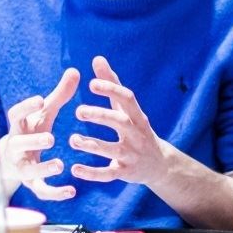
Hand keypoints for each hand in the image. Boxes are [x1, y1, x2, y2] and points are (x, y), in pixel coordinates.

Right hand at [0, 67, 78, 200]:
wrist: (12, 161)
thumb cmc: (32, 131)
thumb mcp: (44, 113)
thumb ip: (59, 95)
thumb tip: (75, 70)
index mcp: (19, 126)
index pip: (16, 115)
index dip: (26, 107)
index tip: (40, 99)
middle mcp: (16, 147)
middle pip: (18, 144)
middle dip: (32, 141)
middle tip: (50, 137)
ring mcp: (22, 166)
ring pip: (28, 170)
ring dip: (42, 168)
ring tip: (59, 164)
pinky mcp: (30, 183)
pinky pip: (40, 190)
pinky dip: (54, 193)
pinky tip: (72, 191)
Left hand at [70, 56, 173, 188]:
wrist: (160, 164)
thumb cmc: (137, 128)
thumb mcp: (128, 108)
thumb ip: (112, 84)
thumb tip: (97, 58)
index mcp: (136, 115)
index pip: (127, 98)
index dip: (111, 90)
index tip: (92, 83)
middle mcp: (136, 133)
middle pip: (120, 123)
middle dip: (100, 116)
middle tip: (78, 111)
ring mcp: (131, 154)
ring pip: (112, 150)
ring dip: (92, 145)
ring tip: (72, 140)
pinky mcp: (125, 172)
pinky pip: (108, 174)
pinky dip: (92, 173)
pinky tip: (75, 169)